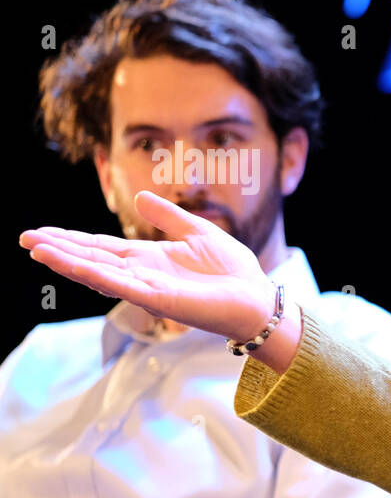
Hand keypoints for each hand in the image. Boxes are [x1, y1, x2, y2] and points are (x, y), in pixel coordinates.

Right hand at [19, 190, 272, 341]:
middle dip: (59, 249)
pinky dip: (97, 275)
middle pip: (92, 258)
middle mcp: (142, 275)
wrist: (259, 298)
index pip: (102, 247)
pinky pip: (123, 286)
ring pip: (100, 273)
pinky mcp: (161, 301)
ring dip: (68, 261)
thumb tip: (140, 197)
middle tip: (25, 239)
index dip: (72, 239)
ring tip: (37, 249)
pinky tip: (75, 266)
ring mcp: (148, 289)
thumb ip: (169, 216)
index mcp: (149, 259)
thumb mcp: (199, 232)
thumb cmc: (234, 271)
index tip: (42, 232)